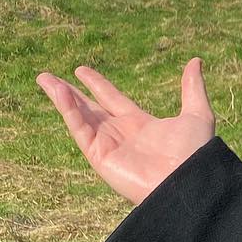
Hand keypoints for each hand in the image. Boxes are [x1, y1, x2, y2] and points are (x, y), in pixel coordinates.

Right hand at [36, 58, 216, 205]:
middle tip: (47, 77)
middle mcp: (121, 134)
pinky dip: (68, 111)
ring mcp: (108, 145)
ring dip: (61, 98)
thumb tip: (195, 60)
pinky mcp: (99, 156)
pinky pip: (80, 129)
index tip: (80, 70)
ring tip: (44, 79)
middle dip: (69, 92)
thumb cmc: (195, 152)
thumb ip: (192, 88)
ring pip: (79, 116)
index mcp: (140, 124)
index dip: (96, 84)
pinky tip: (59, 93)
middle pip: (89, 108)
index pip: (112, 99)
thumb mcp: (197, 113)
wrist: (188, 181)